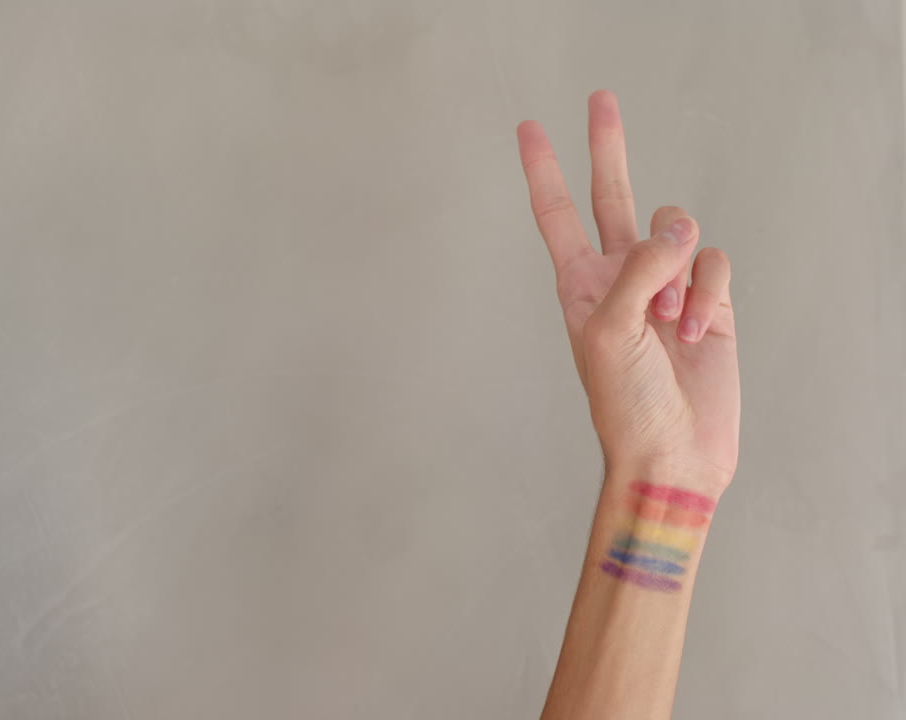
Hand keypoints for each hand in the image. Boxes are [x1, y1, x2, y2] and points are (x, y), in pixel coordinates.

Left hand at [515, 90, 738, 488]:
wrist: (672, 453)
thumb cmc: (624, 403)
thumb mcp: (611, 329)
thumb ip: (639, 267)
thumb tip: (679, 225)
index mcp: (579, 283)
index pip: (557, 213)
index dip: (544, 170)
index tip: (529, 129)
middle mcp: (620, 276)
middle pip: (614, 195)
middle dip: (608, 148)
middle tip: (600, 99)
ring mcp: (666, 286)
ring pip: (680, 230)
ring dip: (678, 271)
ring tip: (670, 320)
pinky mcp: (709, 300)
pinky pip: (714, 263)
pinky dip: (707, 294)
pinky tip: (696, 332)